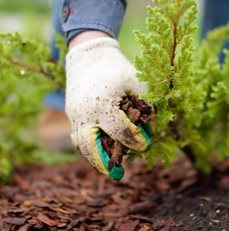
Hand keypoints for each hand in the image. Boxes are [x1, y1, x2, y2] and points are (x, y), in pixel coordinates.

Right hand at [66, 36, 151, 179]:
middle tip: (117, 175)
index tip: (145, 145)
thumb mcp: (136, 80)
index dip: (135, 140)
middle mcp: (84, 113)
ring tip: (108, 167)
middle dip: (103, 163)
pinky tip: (100, 151)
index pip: (120, 131)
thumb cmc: (116, 68)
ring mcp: (74, 114)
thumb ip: (147, 102)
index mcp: (102, 104)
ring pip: (80, 144)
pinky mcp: (71, 113)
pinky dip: (87, 147)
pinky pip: (77, 135)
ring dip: (94, 157)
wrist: (88, 54)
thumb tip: (155, 125)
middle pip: (90, 146)